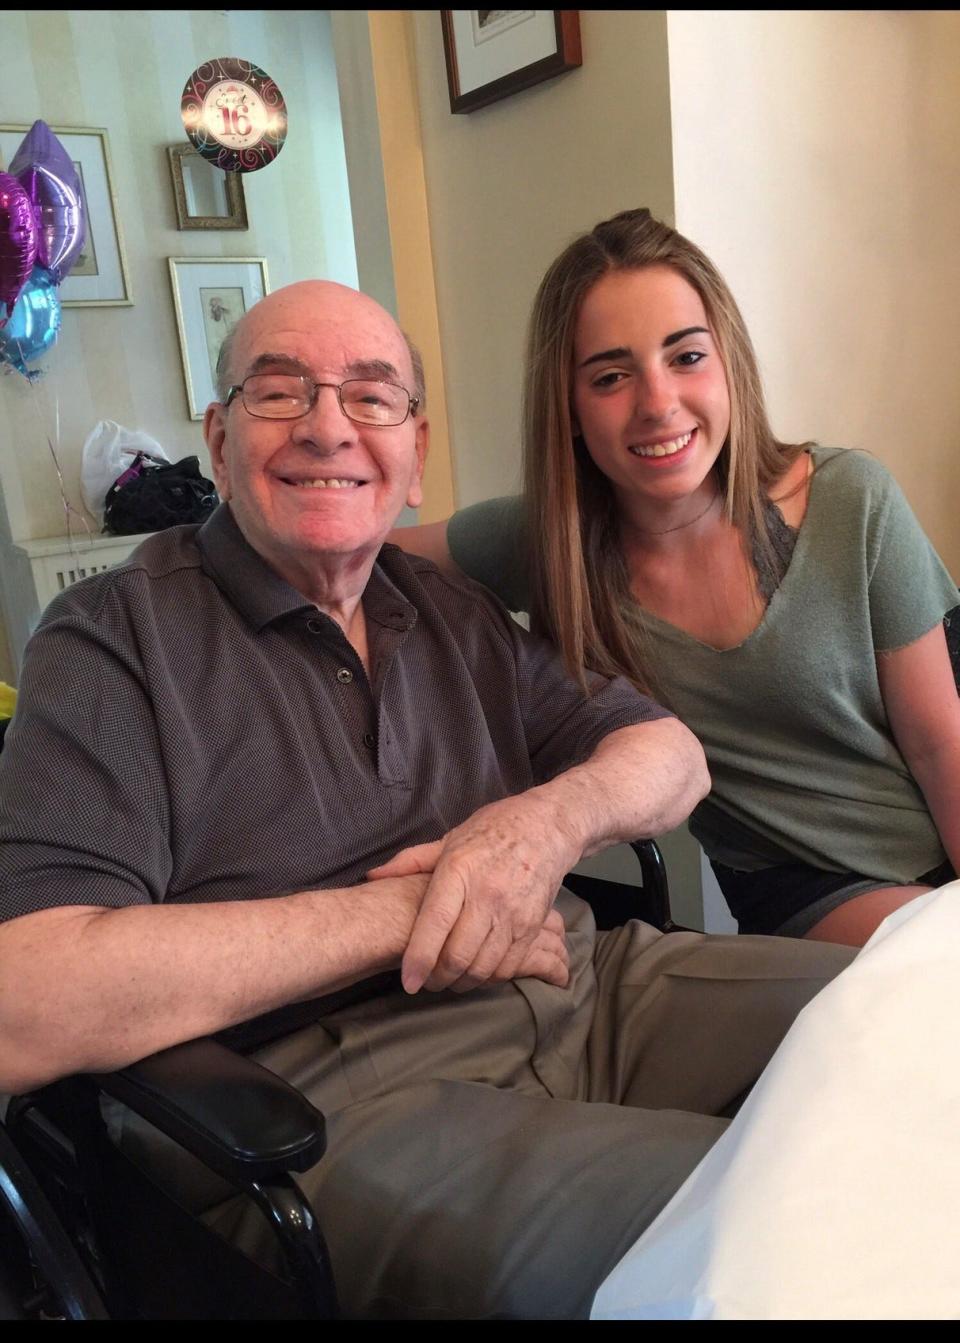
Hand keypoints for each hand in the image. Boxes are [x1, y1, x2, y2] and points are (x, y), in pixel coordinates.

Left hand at [368, 794, 577, 993]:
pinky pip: (509, 965)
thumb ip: (411, 861)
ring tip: (451, 979)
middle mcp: (487, 894)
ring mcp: (513, 912)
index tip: (408, 981)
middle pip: (458, 955)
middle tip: (427, 982)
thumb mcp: (451, 838)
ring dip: (463, 982)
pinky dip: (490, 977)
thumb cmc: (494, 830)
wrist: (548, 826)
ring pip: (484, 967)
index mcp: (459, 870)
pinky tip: (479, 971)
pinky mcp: (533, 925)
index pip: (434, 924)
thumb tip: (373, 876)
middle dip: (438, 979)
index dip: (418, 959)